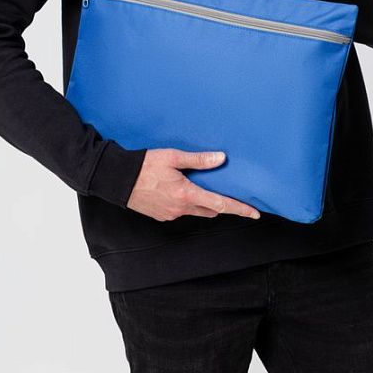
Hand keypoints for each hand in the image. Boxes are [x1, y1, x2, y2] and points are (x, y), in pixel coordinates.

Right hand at [126, 148, 260, 221]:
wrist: (118, 180)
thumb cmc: (144, 166)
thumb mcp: (173, 157)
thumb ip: (199, 159)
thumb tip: (221, 159)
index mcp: (186, 194)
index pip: (220, 204)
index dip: (239, 208)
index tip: (255, 213)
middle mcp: (180, 208)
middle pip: (210, 210)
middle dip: (221, 204)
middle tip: (230, 195)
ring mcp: (171, 214)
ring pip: (196, 211)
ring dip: (204, 203)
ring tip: (205, 188)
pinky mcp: (162, 215)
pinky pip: (182, 211)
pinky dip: (188, 203)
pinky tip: (182, 190)